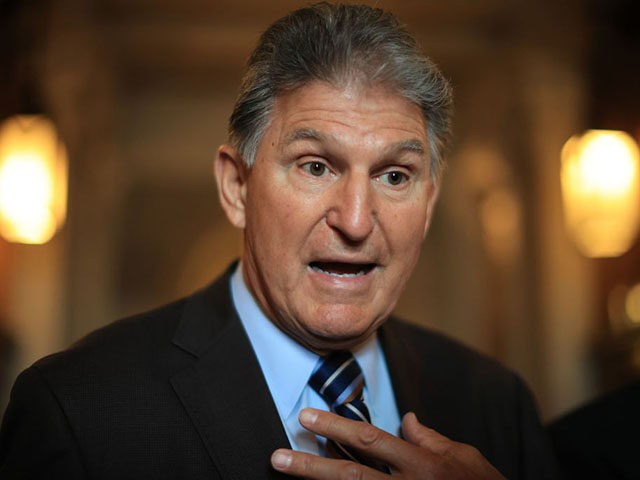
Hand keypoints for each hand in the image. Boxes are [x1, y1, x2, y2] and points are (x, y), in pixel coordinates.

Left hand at [271, 408, 505, 478]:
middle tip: (277, 456)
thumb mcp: (464, 458)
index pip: (371, 440)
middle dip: (311, 466)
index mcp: (422, 465)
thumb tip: (407, 419)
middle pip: (350, 476)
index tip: (306, 417)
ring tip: (287, 475)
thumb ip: (432, 439)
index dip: (336, 427)